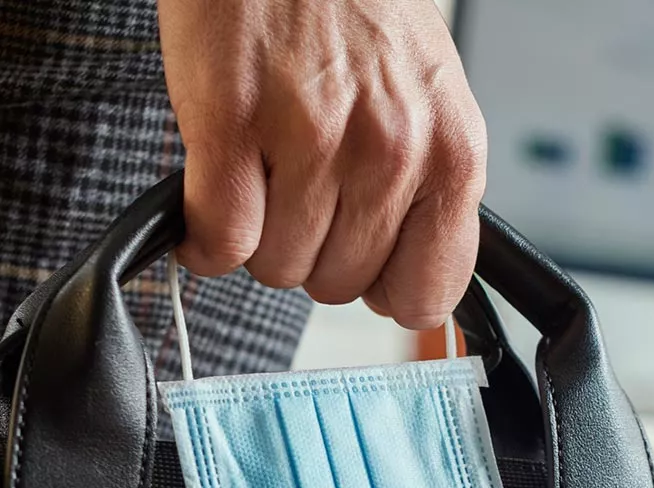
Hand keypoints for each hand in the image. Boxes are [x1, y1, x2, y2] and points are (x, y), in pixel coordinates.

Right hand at [160, 0, 487, 329]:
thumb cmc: (352, 8)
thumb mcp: (427, 100)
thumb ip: (426, 190)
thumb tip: (409, 291)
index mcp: (452, 152)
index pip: (426, 293)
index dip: (382, 286)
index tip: (362, 263)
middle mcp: (391, 152)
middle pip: (338, 286)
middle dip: (311, 249)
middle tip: (299, 187)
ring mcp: (313, 140)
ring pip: (275, 266)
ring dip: (257, 233)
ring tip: (261, 168)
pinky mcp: (234, 124)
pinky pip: (218, 238)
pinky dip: (201, 235)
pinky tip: (210, 192)